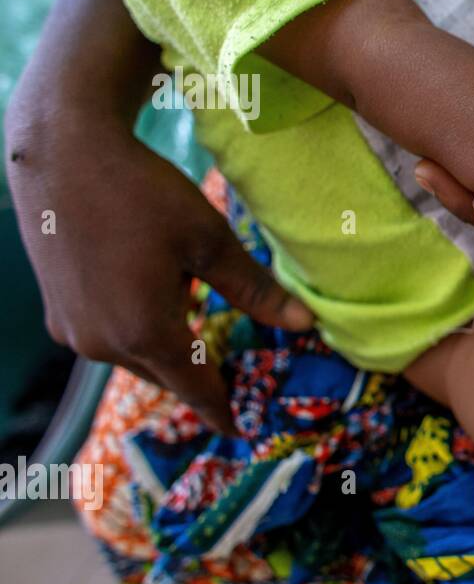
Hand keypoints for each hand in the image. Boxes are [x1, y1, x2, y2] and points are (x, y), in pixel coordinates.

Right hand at [7, 125, 312, 435]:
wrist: (62, 154)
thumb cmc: (143, 193)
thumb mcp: (210, 240)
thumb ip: (255, 290)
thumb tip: (306, 325)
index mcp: (146, 332)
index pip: (195, 386)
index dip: (221, 408)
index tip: (238, 429)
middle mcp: (103, 343)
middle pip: (166, 373)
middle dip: (197, 378)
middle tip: (228, 382)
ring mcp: (74, 331)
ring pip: (135, 357)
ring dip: (166, 353)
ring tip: (195, 344)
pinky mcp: (58, 313)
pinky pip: (109, 338)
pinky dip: (137, 333)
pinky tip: (154, 308)